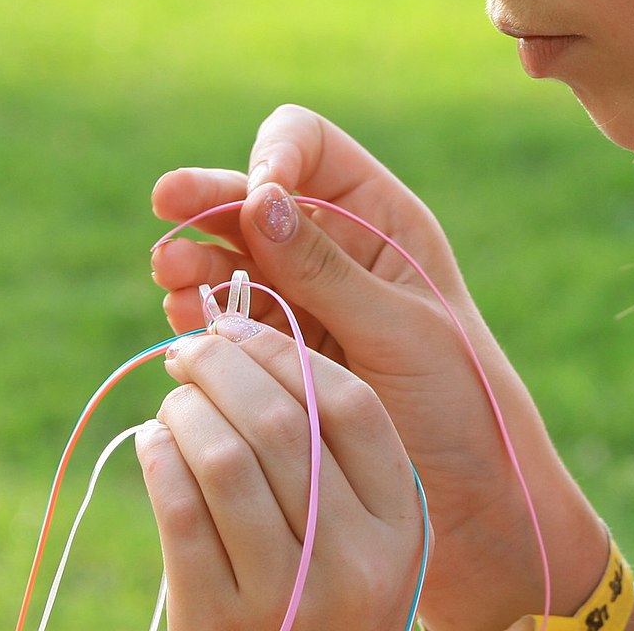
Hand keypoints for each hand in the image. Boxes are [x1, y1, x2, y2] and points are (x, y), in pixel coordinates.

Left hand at [135, 315, 425, 630]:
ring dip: (187, 411)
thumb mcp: (362, 530)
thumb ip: (335, 454)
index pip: (352, 406)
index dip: (287, 353)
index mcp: (401, 521)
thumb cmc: (325, 588)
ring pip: (226, 461)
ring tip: (176, 398)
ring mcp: (287, 598)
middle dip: (224, 368)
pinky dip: (159, 460)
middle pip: (282, 423)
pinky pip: (181, 515)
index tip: (239, 328)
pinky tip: (153, 441)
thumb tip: (250, 346)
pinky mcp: (218, 625)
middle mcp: (354, 560)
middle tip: (191, 350)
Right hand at [150, 104, 608, 630]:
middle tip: (169, 203)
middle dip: (211, 197)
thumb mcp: (400, 325)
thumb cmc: (456, 391)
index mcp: (380, 216)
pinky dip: (198, 311)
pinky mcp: (274, 345)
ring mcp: (298, 292)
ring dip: (196, 256)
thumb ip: (328, 269)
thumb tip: (259, 199)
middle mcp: (333, 243)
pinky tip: (184, 319)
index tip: (257, 191)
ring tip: (172, 274)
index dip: (276, 154)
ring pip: (229, 255)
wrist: (464, 486)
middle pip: (254, 195)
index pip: (311, 147)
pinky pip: (222, 314)